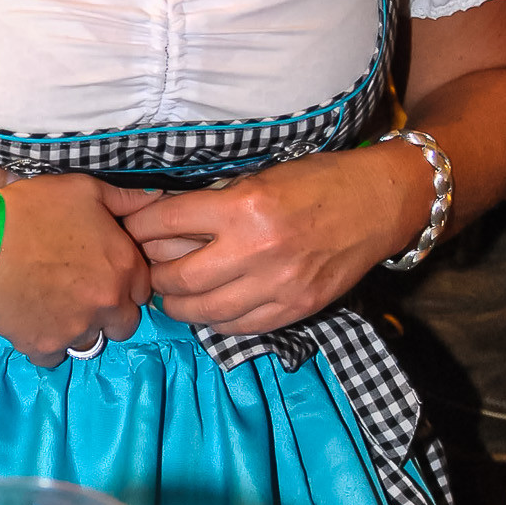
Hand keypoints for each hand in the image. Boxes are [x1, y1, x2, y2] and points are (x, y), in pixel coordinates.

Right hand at [0, 174, 153, 367]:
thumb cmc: (33, 209)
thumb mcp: (85, 190)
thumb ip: (128, 198)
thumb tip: (159, 197)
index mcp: (124, 267)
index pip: (143, 290)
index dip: (125, 282)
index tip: (104, 275)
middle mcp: (108, 304)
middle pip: (125, 324)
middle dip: (109, 313)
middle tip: (81, 294)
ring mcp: (77, 329)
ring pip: (90, 342)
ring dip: (79, 329)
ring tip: (54, 306)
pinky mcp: (44, 346)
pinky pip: (54, 356)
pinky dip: (46, 343)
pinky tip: (32, 320)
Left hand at [124, 148, 427, 332]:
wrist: (376, 204)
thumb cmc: (316, 182)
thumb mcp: (259, 177)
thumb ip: (215, 204)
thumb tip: (167, 224)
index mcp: (243, 207)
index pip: (168, 222)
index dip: (140, 226)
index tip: (129, 229)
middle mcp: (256, 249)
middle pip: (178, 277)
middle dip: (154, 275)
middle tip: (148, 270)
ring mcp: (277, 285)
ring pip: (204, 311)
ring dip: (178, 306)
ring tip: (172, 296)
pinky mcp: (295, 308)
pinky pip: (240, 327)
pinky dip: (216, 321)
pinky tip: (209, 309)